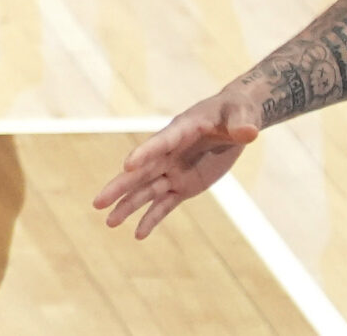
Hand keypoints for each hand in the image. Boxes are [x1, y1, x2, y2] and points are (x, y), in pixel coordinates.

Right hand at [93, 87, 261, 238]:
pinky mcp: (184, 186)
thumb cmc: (234, 112)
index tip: (127, 165)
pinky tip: (138, 235)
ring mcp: (174, 171)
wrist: (233, 122)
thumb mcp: (240, 114)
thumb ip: (242, 124)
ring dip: (127, 206)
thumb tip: (249, 133)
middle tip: (97, 202)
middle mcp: (169, 154)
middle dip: (119, 187)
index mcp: (180, 131)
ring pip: (146, 191)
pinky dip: (152, 219)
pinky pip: (164, 205)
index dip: (144, 153)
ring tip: (108, 223)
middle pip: (140, 173)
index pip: (160, 144)